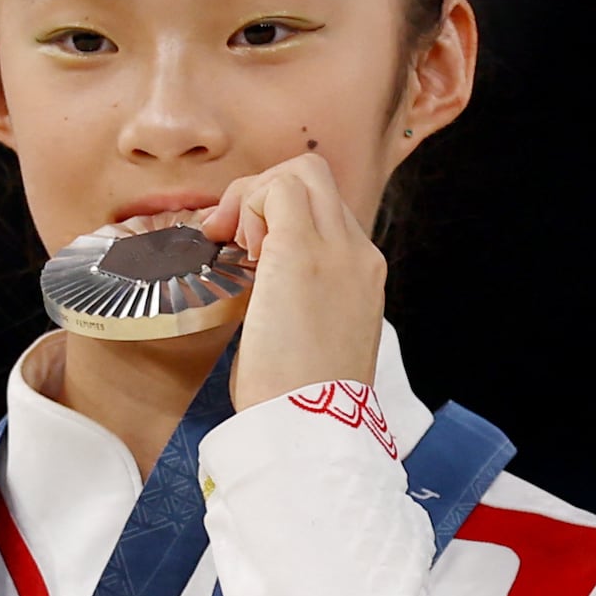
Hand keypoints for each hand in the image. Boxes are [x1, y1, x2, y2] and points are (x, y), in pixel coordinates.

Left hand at [222, 140, 386, 409]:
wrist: (309, 422)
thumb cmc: (301, 395)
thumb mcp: (313, 340)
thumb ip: (299, 303)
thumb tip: (263, 288)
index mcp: (363, 275)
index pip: (324, 210)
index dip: (277, 215)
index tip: (248, 250)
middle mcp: (358, 253)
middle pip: (315, 177)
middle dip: (263, 192)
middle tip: (233, 237)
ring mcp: (336, 249)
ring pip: (299, 173)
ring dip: (254, 197)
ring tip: (235, 246)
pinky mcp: (302, 251)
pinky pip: (277, 189)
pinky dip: (247, 205)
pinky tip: (233, 246)